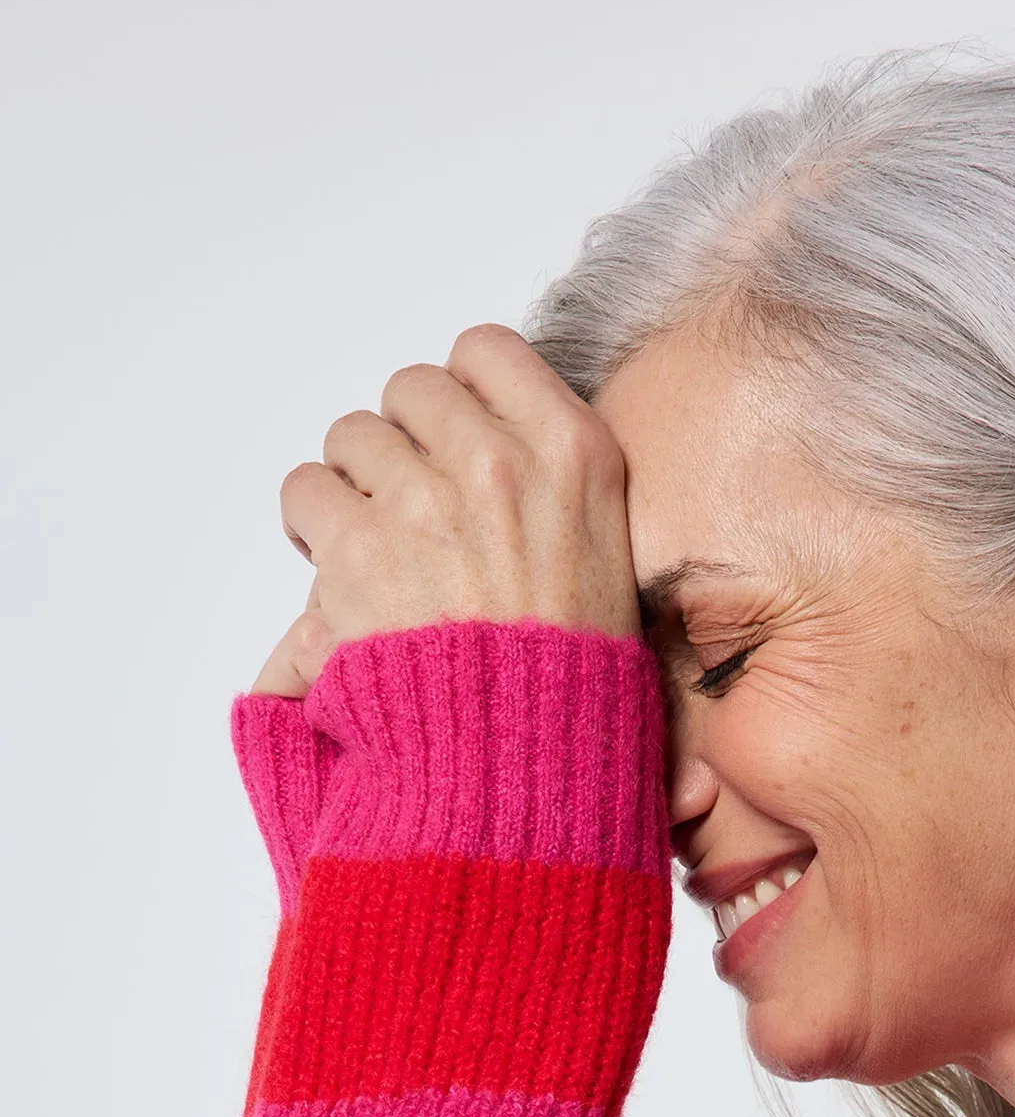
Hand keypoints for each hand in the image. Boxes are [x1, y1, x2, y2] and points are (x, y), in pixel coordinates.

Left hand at [249, 325, 636, 696]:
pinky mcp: (362, 545)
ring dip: (355, 487)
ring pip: (352, 437)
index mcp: (574, 453)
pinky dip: (314, 529)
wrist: (531, 763)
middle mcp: (501, 460)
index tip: (456, 445)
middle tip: (416, 512)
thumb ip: (547, 482)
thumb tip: (470, 429)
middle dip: (405, 445)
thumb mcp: (606, 558)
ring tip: (379, 550)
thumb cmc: (572, 681)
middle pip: (411, 390)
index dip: (460, 397)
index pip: (486, 352)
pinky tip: (345, 572)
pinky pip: (307, 491)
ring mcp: (428, 499)